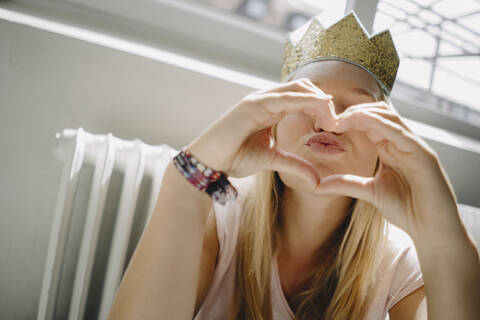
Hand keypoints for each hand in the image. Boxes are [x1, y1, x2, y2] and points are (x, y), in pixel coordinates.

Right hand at [184, 78, 335, 186]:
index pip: (302, 98)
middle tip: (336, 122)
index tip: (335, 125)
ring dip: (318, 99)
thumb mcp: (271, 160)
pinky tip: (321, 107)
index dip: (321, 107)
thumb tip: (317, 180)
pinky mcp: (252, 104)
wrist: (208, 163)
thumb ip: (294, 164)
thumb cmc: (233, 158)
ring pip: (297, 88)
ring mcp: (258, 99)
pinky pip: (284, 97)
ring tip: (331, 117)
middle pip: (303, 88)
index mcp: (270, 109)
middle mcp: (265, 100)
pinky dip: (305, 100)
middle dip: (323, 102)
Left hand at [313, 100, 461, 242]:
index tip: (324, 124)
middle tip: (329, 119)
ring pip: (388, 116)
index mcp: (390, 147)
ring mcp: (414, 146)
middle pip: (378, 112)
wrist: (431, 230)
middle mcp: (402, 142)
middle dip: (352, 112)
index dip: (347, 119)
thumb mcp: (369, 192)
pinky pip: (400, 132)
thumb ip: (346, 183)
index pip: (368, 121)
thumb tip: (317, 184)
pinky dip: (379, 123)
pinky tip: (359, 122)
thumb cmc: (406, 210)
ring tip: (339, 120)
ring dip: (362, 114)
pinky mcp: (423, 154)